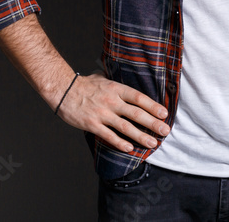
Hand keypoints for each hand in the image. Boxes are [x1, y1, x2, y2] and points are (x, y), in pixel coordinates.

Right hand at [55, 73, 169, 152]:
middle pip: (136, 114)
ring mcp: (102, 113)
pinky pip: (108, 136)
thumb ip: (118, 86)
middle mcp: (112, 101)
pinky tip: (130, 148)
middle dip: (153, 124)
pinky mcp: (92, 124)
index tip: (165, 114)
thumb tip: (131, 85)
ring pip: (125, 127)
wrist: (63, 90)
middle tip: (165, 132)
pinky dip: (120, 143)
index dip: (153, 106)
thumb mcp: (105, 79)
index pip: (139, 98)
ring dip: (140, 136)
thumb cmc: (85, 85)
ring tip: (152, 143)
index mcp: (117, 89)